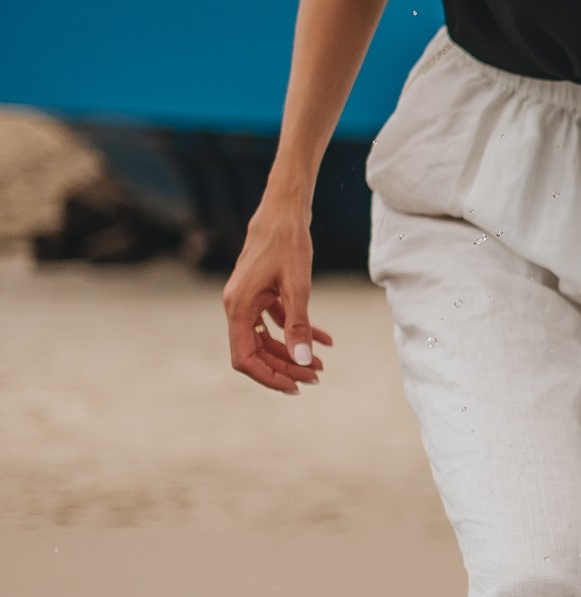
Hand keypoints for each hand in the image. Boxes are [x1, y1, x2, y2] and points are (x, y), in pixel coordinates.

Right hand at [222, 200, 330, 393]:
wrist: (284, 211)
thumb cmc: (288, 243)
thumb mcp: (297, 287)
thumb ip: (299, 325)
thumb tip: (303, 362)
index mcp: (238, 307)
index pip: (245, 358)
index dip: (269, 376)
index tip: (296, 386)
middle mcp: (237, 306)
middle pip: (256, 352)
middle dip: (285, 368)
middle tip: (317, 377)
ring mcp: (248, 300)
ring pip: (266, 339)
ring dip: (292, 353)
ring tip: (322, 365)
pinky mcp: (262, 293)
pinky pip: (276, 321)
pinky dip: (298, 332)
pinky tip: (327, 340)